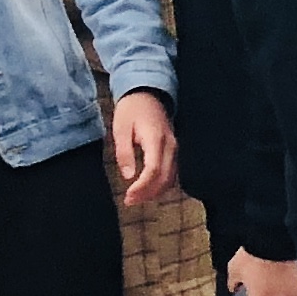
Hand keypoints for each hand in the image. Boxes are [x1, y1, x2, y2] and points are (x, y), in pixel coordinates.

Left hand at [112, 88, 178, 209]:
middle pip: (165, 178)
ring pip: (171, 178)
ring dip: (155, 191)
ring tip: (137, 198)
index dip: (142, 187)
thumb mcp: (120, 128)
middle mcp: (170, 146)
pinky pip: (172, 172)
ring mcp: (175, 148)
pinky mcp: (175, 150)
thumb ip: (124, 153)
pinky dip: (161, 184)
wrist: (147, 94)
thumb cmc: (131, 109)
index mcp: (156, 139)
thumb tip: (128, 176)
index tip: (128, 197)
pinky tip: (148, 188)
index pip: (153, 170)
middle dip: (148, 193)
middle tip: (129, 201)